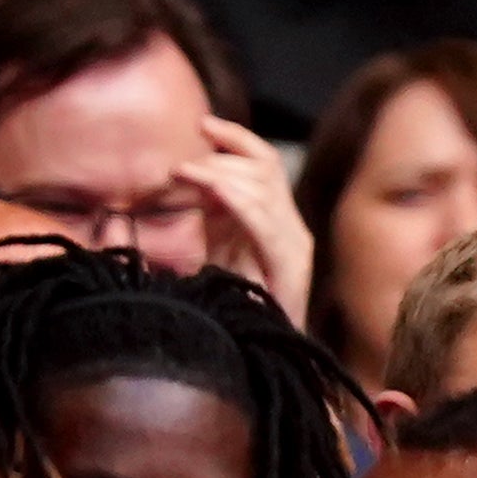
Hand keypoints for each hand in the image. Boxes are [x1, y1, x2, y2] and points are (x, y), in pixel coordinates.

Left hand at [186, 117, 313, 321]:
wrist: (255, 352)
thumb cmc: (235, 304)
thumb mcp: (218, 245)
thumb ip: (213, 211)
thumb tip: (192, 173)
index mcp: (278, 221)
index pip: (265, 162)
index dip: (236, 138)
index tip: (202, 124)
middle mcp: (292, 228)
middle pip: (264, 169)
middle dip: (220, 159)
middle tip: (181, 168)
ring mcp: (294, 247)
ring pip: (263, 188)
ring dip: (219, 175)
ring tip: (185, 176)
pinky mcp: (290, 267)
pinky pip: (264, 221)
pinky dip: (237, 199)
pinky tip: (213, 191)